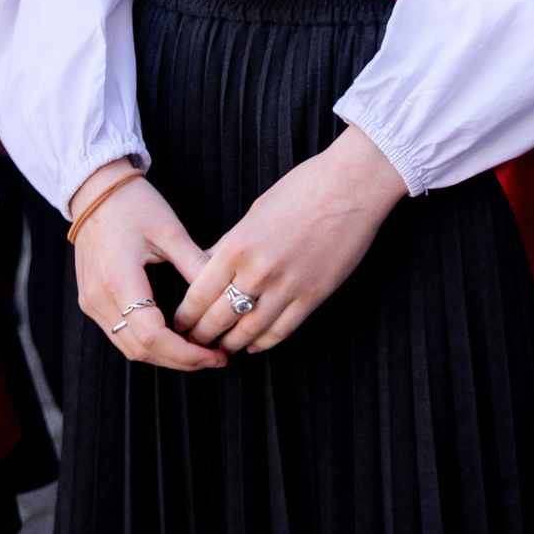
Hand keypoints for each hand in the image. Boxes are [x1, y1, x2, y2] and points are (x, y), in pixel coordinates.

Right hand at [70, 161, 223, 371]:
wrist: (95, 192)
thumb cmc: (133, 205)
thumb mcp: (170, 231)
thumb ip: (196, 265)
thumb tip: (227, 293)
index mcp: (118, 280)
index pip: (151, 336)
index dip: (184, 352)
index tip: (212, 355)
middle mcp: (99, 298)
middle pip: (140, 349)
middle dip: (179, 360)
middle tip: (214, 359)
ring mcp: (91, 302)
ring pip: (129, 347)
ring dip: (164, 355)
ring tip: (200, 352)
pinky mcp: (92, 301)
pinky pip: (120, 334)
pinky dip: (149, 343)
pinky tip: (176, 338)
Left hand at [175, 126, 406, 353]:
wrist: (353, 184)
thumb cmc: (304, 188)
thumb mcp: (255, 212)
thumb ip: (229, 244)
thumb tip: (206, 267)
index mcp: (237, 246)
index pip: (198, 295)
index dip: (185, 316)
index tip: (180, 323)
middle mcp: (258, 271)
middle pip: (218, 319)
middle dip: (202, 335)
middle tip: (195, 342)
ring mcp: (287, 286)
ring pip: (249, 331)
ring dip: (231, 344)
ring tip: (222, 348)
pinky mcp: (314, 296)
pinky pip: (282, 330)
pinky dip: (265, 342)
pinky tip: (255, 344)